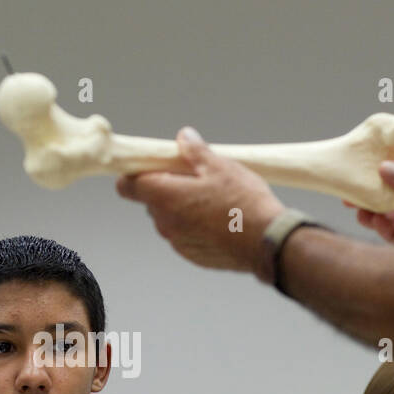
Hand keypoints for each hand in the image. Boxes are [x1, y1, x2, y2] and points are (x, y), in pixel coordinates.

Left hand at [116, 127, 284, 272]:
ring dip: (181, 207)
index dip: (134, 173)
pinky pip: (184, 235)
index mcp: (166, 197)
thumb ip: (196, 152)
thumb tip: (184, 138)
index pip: (127, 185)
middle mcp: (165, 223)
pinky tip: (218, 219)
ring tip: (211, 197)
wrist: (266, 242)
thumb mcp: (221, 167)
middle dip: (165, 186)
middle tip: (192, 176)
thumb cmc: (244, 203)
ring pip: (168, 218)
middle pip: (151, 200)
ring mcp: (178, 242)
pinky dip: (193, 225)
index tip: (148, 165)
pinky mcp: (192, 254)